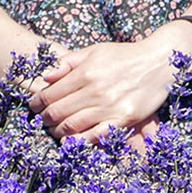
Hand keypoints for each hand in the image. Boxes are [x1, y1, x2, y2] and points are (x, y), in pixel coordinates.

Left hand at [26, 40, 176, 144]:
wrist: (158, 62)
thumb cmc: (124, 56)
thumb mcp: (94, 51)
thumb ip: (68, 62)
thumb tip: (45, 76)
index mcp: (86, 72)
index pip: (51, 94)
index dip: (37, 102)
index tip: (33, 106)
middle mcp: (96, 90)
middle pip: (58, 112)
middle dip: (44, 119)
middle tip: (41, 121)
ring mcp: (110, 107)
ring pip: (73, 126)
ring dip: (58, 132)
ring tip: (54, 131)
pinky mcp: (124, 119)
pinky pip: (96, 135)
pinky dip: (80, 141)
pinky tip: (72, 142)